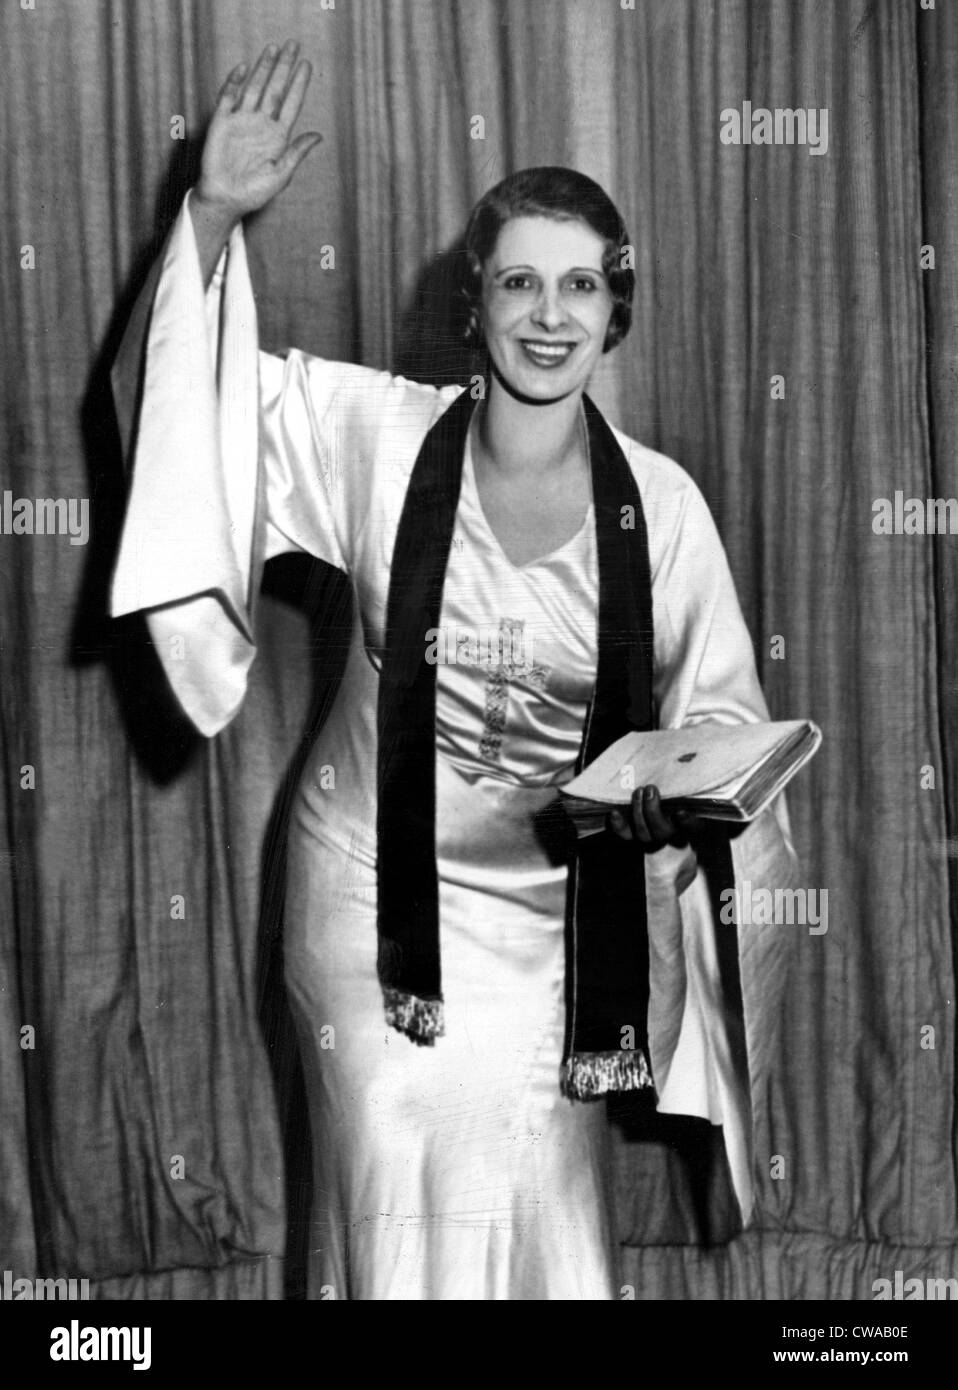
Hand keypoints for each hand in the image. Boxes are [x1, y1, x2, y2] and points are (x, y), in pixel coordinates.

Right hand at [195, 40, 321, 223]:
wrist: (225, 200)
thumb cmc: (254, 193)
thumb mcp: (281, 174)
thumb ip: (297, 153)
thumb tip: (318, 136)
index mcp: (277, 136)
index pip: (291, 104)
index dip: (299, 84)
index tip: (307, 65)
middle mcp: (261, 124)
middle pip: (275, 89)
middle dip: (284, 67)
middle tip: (293, 44)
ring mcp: (242, 121)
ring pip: (255, 87)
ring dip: (264, 68)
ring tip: (274, 48)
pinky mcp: (222, 122)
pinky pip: (229, 96)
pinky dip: (235, 82)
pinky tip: (245, 68)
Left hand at [607, 785, 702, 850]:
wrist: (664, 818)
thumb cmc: (681, 799)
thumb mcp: (689, 795)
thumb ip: (688, 787)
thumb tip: (687, 762)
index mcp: (691, 826)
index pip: (692, 827)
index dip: (687, 822)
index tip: (679, 812)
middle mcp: (672, 836)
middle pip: (663, 832)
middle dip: (653, 811)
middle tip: (650, 789)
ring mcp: (652, 838)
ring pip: (643, 833)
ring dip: (638, 811)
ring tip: (638, 792)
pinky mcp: (635, 836)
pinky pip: (626, 835)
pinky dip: (619, 825)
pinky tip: (615, 812)